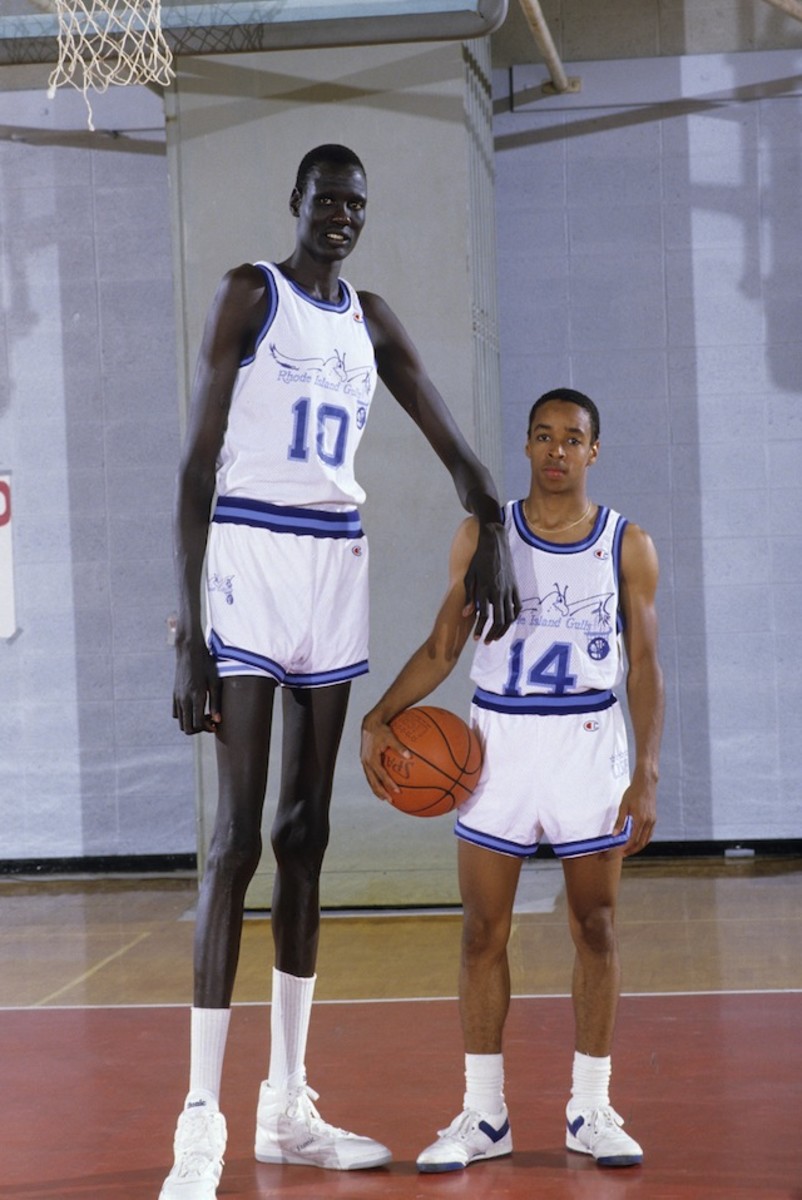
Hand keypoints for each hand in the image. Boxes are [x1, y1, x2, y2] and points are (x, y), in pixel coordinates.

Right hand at [172, 638, 221, 733]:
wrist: (190, 651)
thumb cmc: (207, 665)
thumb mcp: (215, 682)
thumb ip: (216, 703)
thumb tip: (218, 721)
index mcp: (196, 696)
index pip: (198, 724)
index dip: (207, 728)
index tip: (215, 723)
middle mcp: (184, 699)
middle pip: (187, 728)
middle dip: (199, 730)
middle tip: (210, 721)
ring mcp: (177, 697)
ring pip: (181, 723)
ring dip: (192, 723)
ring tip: (203, 715)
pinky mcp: (174, 694)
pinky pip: (176, 713)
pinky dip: (185, 717)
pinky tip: (195, 709)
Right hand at [360, 717, 410, 801]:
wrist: (369, 724)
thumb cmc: (381, 729)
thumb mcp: (390, 736)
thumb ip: (399, 746)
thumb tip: (410, 755)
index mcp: (371, 759)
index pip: (381, 775)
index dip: (388, 784)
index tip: (397, 791)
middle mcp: (366, 763)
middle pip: (373, 782)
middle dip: (381, 792)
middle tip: (391, 801)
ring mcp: (365, 762)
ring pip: (370, 780)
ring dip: (377, 789)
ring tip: (385, 798)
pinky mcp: (365, 761)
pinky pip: (371, 774)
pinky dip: (376, 781)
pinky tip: (383, 784)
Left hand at [463, 524, 520, 642]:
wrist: (495, 542)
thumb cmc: (478, 559)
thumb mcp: (469, 576)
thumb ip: (469, 596)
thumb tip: (467, 614)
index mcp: (485, 588)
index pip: (484, 615)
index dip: (480, 629)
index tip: (475, 638)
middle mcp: (499, 591)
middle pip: (498, 620)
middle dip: (492, 634)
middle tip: (486, 642)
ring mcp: (509, 589)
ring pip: (509, 616)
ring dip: (503, 629)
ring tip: (495, 637)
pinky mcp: (516, 586)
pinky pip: (517, 606)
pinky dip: (513, 617)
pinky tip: (507, 623)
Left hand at [614, 773, 656, 856]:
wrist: (646, 783)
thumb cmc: (633, 793)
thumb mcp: (623, 806)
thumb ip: (619, 821)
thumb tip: (615, 834)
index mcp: (640, 820)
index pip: (633, 839)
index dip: (626, 847)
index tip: (620, 852)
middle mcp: (648, 822)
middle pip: (641, 842)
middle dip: (632, 850)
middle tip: (624, 854)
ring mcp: (652, 821)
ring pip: (646, 839)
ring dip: (638, 846)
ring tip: (630, 849)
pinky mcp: (654, 818)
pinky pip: (649, 833)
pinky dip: (644, 839)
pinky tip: (638, 840)